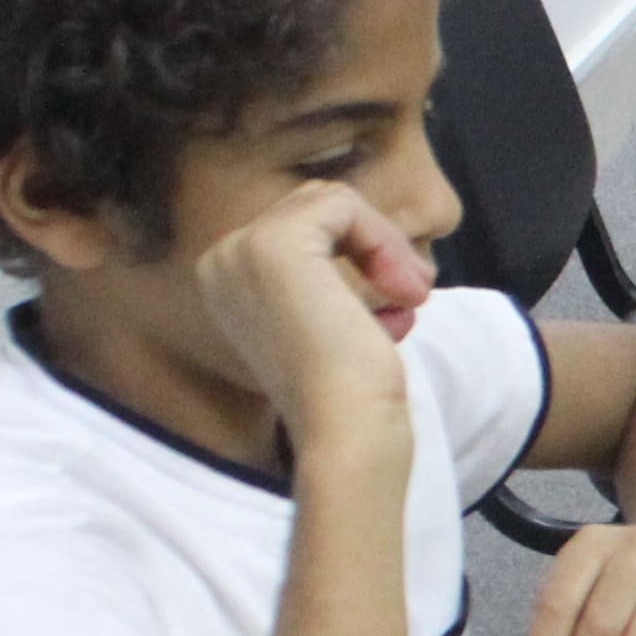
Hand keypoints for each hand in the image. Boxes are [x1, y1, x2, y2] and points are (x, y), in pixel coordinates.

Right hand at [196, 185, 433, 453]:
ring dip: (385, 245)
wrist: (345, 432)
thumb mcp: (334, 323)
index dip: (359, 254)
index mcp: (227, 281)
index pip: (301, 228)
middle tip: (414, 294)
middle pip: (314, 208)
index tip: (397, 305)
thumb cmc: (349, 393)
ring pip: (333, 203)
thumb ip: (334, 284)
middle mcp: (221, 260)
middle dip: (374, 244)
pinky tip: (403, 290)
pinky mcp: (274, 244)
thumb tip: (380, 251)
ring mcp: (241, 249)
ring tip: (412, 296)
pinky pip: (343, 205)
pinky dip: (383, 240)